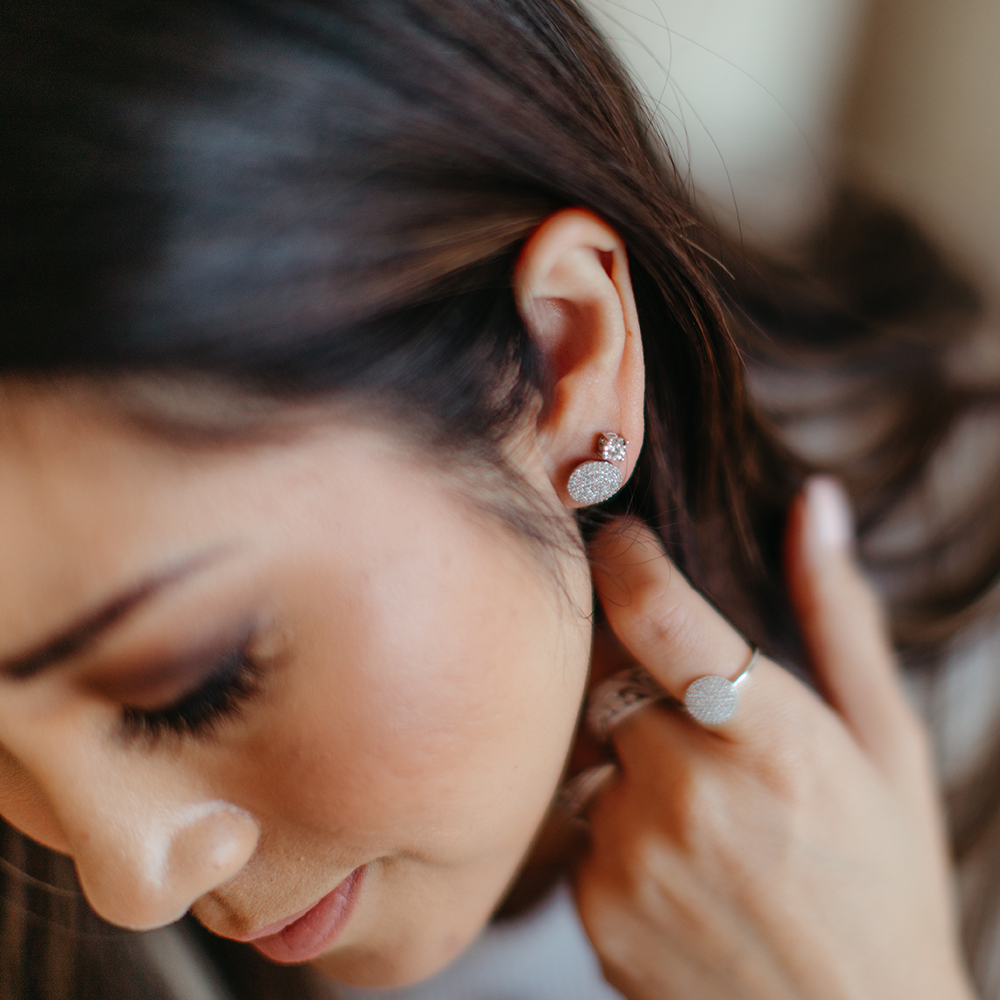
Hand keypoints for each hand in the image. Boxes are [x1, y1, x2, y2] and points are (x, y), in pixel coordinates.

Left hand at [574, 478, 975, 999]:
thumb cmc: (884, 881)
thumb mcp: (885, 745)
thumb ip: (838, 616)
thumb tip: (815, 504)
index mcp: (773, 741)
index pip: (659, 616)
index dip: (626, 560)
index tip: (620, 539)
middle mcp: (691, 795)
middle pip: (606, 675)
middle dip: (629, 667)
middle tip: (684, 701)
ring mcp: (634, 856)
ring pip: (588, 747)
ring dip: (624, 749)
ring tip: (698, 798)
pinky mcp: (597, 907)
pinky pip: (578, 821)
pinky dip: (613, 818)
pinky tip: (676, 854)